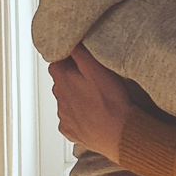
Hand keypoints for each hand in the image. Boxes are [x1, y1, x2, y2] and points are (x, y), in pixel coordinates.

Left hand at [48, 45, 131, 161]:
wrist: (119, 134)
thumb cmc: (111, 102)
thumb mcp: (98, 68)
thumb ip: (80, 53)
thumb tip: (70, 41)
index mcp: (63, 79)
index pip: (57, 61)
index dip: (69, 59)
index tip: (81, 60)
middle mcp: (59, 98)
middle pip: (61, 81)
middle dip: (73, 78)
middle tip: (93, 79)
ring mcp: (64, 116)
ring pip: (66, 101)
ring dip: (76, 97)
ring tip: (97, 98)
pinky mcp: (70, 131)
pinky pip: (70, 120)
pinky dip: (79, 116)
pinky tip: (94, 115)